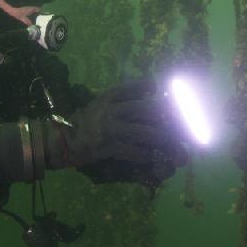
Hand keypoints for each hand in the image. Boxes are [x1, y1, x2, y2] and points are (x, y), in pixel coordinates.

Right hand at [46, 79, 187, 171]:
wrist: (61, 141)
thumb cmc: (85, 122)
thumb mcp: (100, 104)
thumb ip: (121, 100)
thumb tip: (152, 95)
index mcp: (110, 97)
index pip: (134, 88)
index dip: (151, 89)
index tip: (166, 92)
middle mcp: (111, 110)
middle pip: (147, 111)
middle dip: (168, 120)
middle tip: (185, 127)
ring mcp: (109, 128)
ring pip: (144, 132)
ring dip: (163, 141)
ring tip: (176, 148)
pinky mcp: (107, 146)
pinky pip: (132, 150)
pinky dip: (146, 155)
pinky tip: (155, 158)